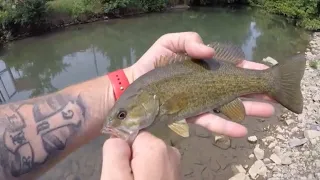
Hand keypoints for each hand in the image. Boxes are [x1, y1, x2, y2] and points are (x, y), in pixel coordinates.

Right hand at [101, 132, 180, 179]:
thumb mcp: (114, 177)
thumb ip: (113, 150)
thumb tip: (117, 135)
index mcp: (156, 146)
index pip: (131, 133)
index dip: (122, 150)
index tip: (120, 167)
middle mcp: (170, 150)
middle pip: (140, 145)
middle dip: (130, 160)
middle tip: (127, 178)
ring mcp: (175, 163)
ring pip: (147, 158)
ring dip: (139, 169)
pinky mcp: (176, 174)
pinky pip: (156, 168)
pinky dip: (149, 175)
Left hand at [124, 32, 274, 137]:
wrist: (135, 83)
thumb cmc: (153, 62)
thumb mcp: (170, 42)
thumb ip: (190, 41)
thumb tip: (210, 52)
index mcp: (205, 67)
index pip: (232, 68)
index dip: (249, 69)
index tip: (265, 70)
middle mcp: (205, 85)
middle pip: (235, 88)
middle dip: (256, 91)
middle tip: (274, 96)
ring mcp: (199, 100)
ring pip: (228, 106)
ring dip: (249, 109)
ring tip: (268, 111)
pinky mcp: (190, 114)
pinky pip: (210, 120)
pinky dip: (225, 125)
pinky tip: (242, 130)